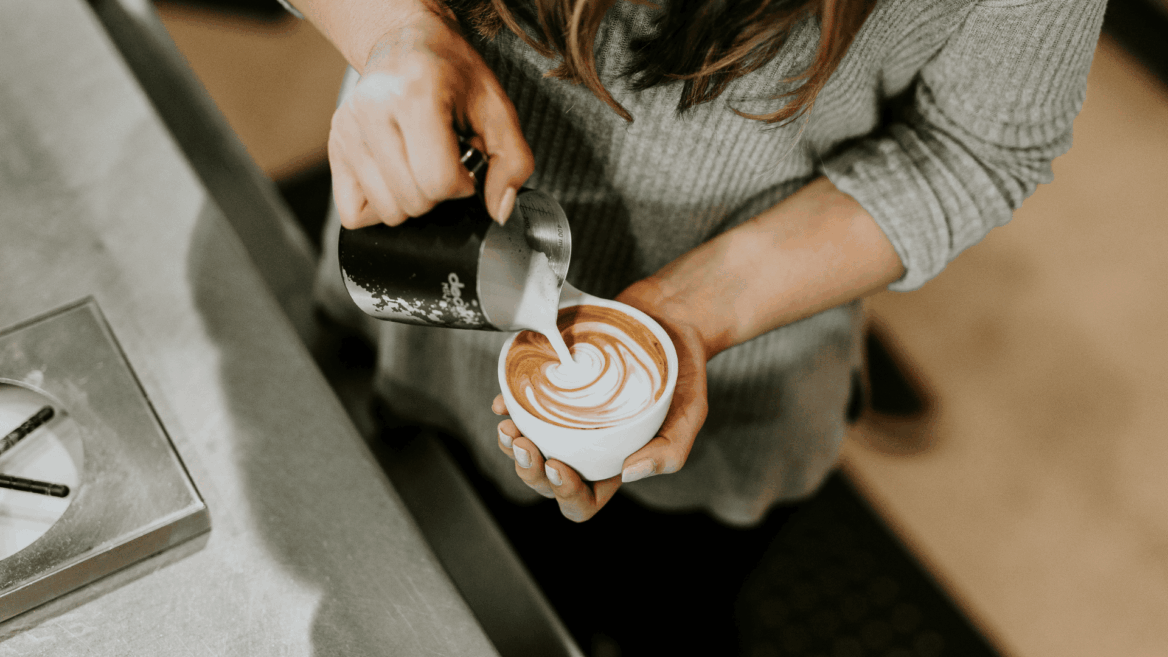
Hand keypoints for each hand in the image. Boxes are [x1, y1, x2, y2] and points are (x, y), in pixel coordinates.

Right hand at [328, 9, 533, 227]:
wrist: (407, 43)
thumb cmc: (453, 74)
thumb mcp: (497, 109)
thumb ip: (513, 161)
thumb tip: (499, 209)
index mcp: (416, 95)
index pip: (438, 181)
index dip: (462, 185)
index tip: (465, 164)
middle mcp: (372, 110)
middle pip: (412, 202)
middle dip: (438, 193)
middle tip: (442, 160)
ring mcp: (347, 130)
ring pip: (387, 213)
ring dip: (411, 200)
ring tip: (419, 164)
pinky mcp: (334, 146)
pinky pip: (354, 213)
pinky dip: (381, 206)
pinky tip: (396, 177)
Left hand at [492, 280, 710, 521]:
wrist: (670, 319)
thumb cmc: (682, 371)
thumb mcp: (691, 413)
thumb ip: (670, 451)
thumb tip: (629, 473)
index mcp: (614, 464)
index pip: (584, 501)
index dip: (565, 494)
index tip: (557, 465)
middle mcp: (586, 448)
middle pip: (546, 480)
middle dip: (528, 470)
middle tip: (523, 444)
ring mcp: (568, 420)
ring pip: (529, 448)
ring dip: (511, 447)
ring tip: (508, 427)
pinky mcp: (556, 390)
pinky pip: (523, 407)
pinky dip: (508, 408)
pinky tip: (503, 402)